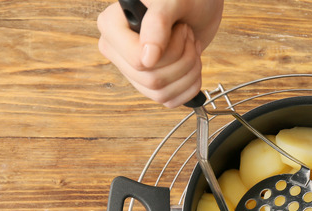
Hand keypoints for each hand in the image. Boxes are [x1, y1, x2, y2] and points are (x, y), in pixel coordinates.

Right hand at [97, 0, 222, 107]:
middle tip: (188, 35)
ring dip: (189, 72)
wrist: (199, 6)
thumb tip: (147, 59)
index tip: (180, 29)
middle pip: (151, 79)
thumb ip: (157, 22)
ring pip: (161, 93)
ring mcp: (132, 69)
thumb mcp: (173, 0)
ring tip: (191, 47)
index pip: (138, 60)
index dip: (169, 51)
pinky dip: (190, 86)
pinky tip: (193, 65)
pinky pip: (168, 100)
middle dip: (183, 60)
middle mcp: (117, 50)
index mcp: (112, 27)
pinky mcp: (149, 83)